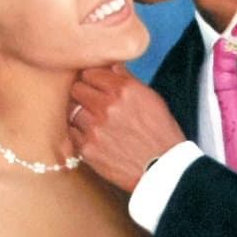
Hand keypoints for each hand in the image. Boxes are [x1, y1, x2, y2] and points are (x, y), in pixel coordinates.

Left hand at [68, 65, 185, 191]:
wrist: (164, 170)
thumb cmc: (161, 134)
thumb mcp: (152, 99)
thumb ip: (127, 80)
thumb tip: (110, 66)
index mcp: (124, 90)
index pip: (90, 73)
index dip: (94, 80)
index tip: (98, 88)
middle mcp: (107, 106)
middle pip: (76, 89)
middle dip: (84, 95)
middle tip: (95, 106)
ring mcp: (94, 128)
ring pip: (72, 111)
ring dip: (82, 116)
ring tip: (98, 125)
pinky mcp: (87, 148)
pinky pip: (73, 133)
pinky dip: (81, 134)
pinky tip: (97, 139)